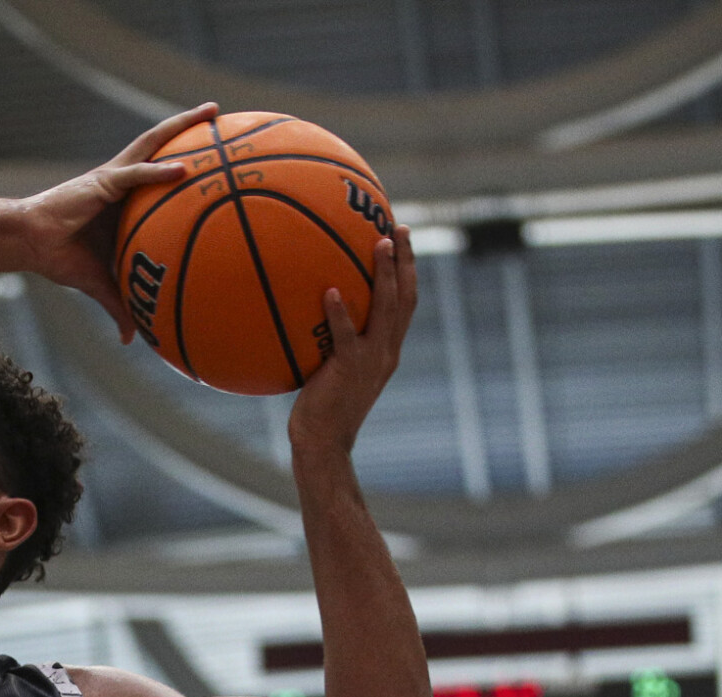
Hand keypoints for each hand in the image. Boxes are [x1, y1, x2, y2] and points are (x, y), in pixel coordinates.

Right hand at [20, 104, 216, 341]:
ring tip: (212, 114)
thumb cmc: (60, 258)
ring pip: (153, 144)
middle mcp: (121, 179)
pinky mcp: (102, 183)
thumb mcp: (101, 284)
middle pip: (160, 143)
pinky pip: (136, 174)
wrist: (30, 245)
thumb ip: (121, 306)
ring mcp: (113, 177)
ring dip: (182, 127)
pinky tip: (185, 169)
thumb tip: (134, 340)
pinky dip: (160, 171)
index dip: (182, 156)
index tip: (211, 150)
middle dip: (189, 126)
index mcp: (123, 196)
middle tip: (219, 113)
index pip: (157, 168)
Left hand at [288, 224, 417, 455]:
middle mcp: (386, 352)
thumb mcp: (335, 369)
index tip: (401, 239)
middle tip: (399, 228)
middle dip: (405, 261)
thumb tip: (314, 308)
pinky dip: (339, 313)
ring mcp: (370, 361)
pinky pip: (345, 336)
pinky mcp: (348, 370)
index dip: (407, 270)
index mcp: (387, 350)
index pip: (406, 303)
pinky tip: (328, 292)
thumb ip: (336, 341)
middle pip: (405, 298)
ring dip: (384, 275)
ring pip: (385, 310)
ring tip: (378, 245)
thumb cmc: (322, 408)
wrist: (324, 443)